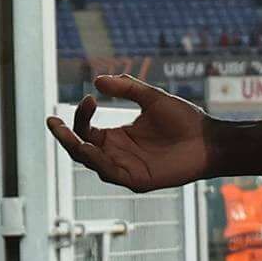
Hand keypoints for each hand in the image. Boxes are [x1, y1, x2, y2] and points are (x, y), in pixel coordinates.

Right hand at [45, 71, 219, 191]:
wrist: (209, 139)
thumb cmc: (184, 120)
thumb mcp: (152, 98)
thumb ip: (126, 89)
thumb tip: (97, 79)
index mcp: (117, 138)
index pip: (86, 132)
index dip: (81, 117)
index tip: (88, 98)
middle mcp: (118, 155)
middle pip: (80, 150)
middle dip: (64, 137)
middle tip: (52, 121)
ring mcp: (127, 169)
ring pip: (92, 163)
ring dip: (78, 148)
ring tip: (68, 132)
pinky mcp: (139, 181)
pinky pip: (111, 174)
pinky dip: (99, 162)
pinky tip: (91, 148)